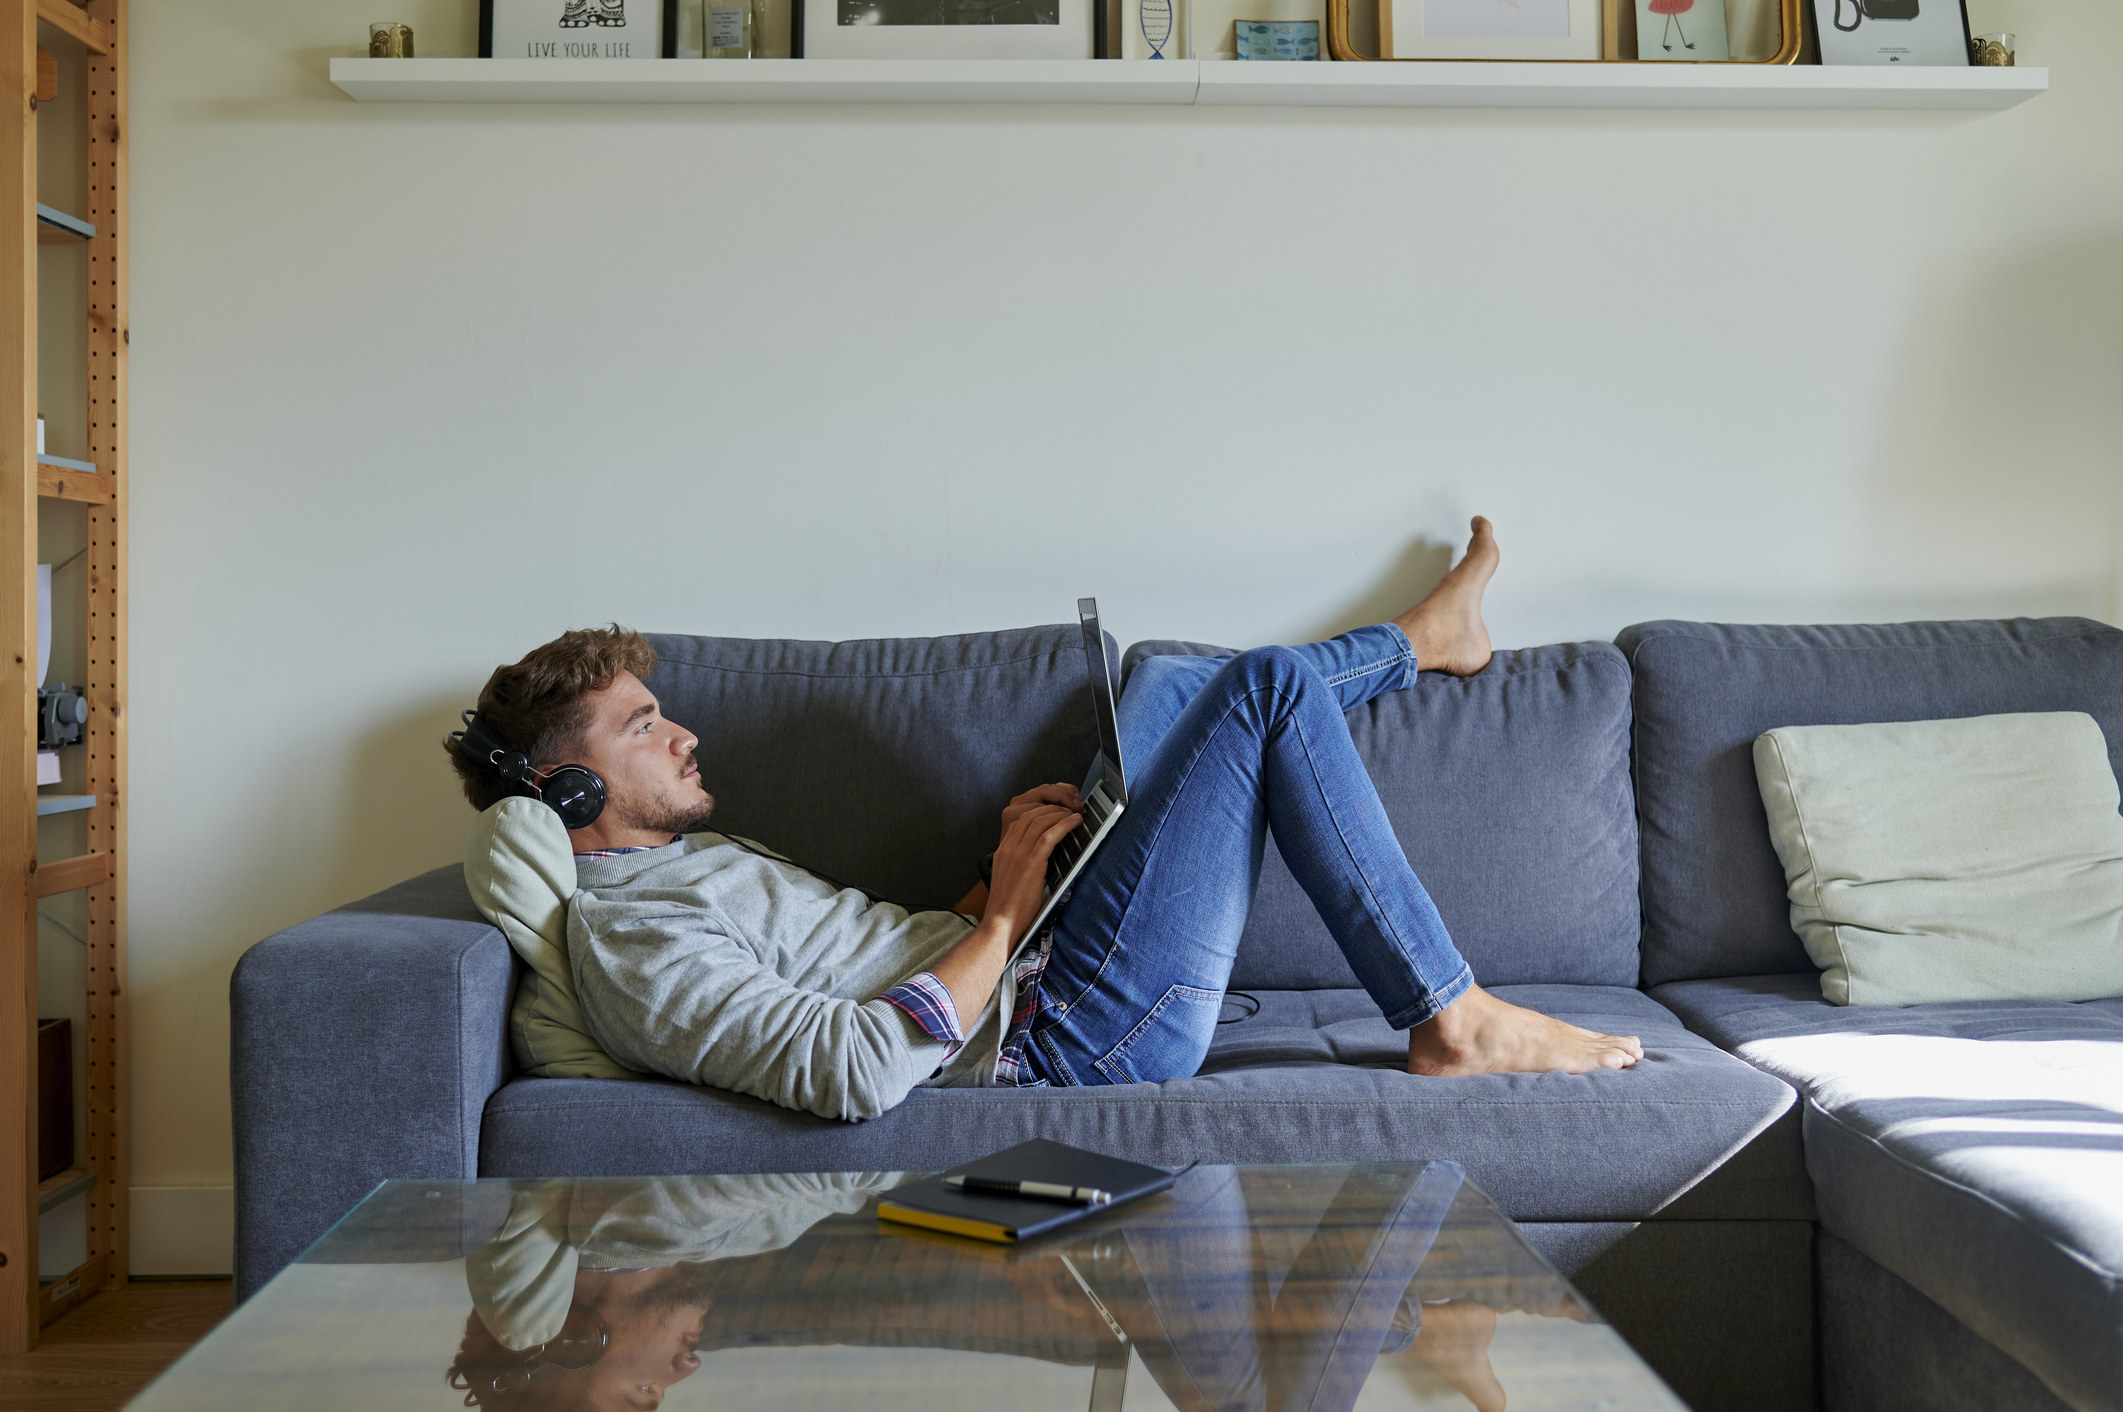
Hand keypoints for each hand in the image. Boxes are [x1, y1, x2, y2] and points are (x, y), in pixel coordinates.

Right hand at [985, 790, 1080, 937]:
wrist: (1000, 922)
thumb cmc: (1008, 908)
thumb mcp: (1010, 879)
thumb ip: (1020, 864)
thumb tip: (1043, 858)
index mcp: (1003, 850)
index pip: (1021, 819)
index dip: (1040, 812)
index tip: (1055, 813)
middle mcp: (1008, 848)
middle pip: (1031, 815)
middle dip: (1053, 808)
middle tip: (1069, 810)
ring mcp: (1018, 853)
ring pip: (1040, 821)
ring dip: (1061, 814)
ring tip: (1075, 814)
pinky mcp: (1030, 862)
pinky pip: (1049, 836)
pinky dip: (1064, 825)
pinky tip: (1075, 822)